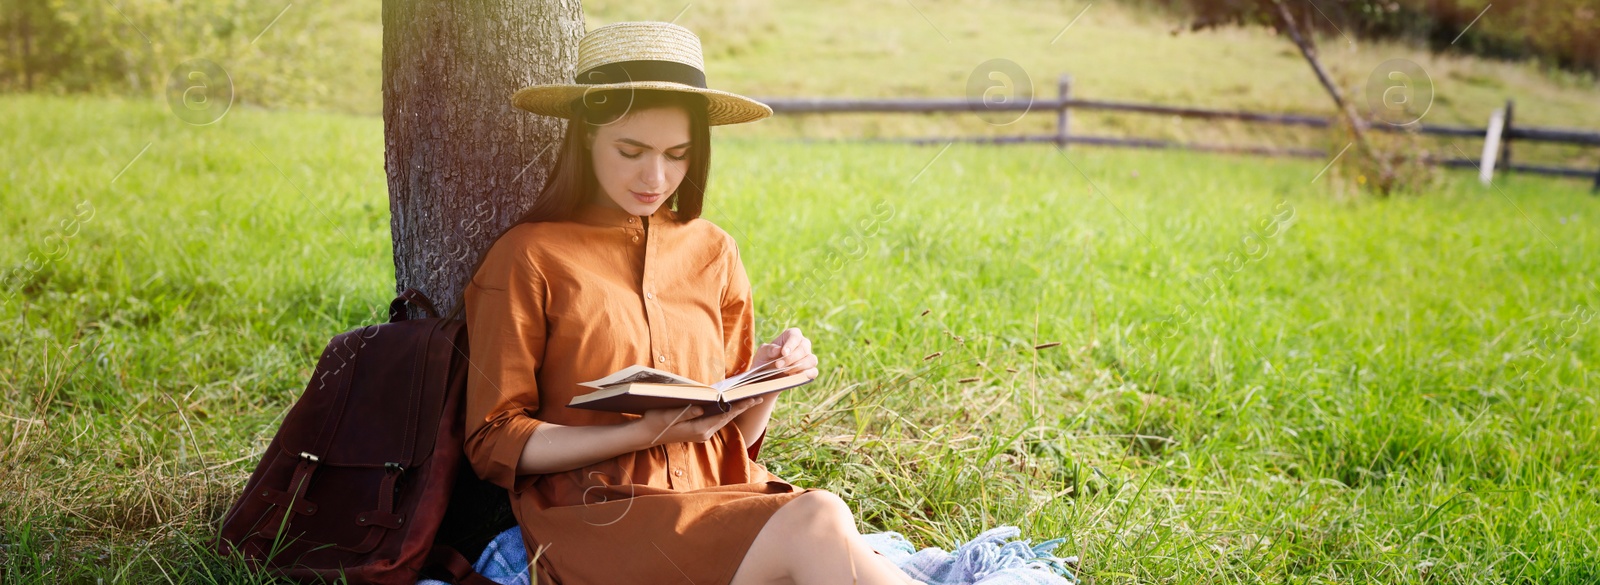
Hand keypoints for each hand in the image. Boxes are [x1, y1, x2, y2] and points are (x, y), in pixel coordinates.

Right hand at [633, 397, 764, 447]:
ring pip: (724, 420)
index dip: (739, 406)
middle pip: (728, 418)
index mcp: (699, 429)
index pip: (724, 416)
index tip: (752, 398)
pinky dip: (726, 412)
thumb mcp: (667, 414)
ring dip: (737, 410)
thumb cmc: (655, 421)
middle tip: (759, 397)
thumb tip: (702, 407)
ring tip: (750, 399)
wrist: (647, 434)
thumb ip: (685, 412)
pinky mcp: (700, 431)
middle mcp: (704, 433)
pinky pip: (717, 420)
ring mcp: (703, 434)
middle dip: (743, 407)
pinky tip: (732, 404)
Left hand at [752, 327, 818, 380]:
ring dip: (798, 366)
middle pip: (804, 348)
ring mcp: (808, 358)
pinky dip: (806, 375)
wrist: (765, 377)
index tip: (783, 353)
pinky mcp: (810, 371)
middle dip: (791, 358)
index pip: (795, 335)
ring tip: (785, 372)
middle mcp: (802, 345)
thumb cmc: (765, 361)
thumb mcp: (761, 354)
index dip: (791, 344)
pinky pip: (814, 372)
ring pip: (811, 359)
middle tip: (778, 365)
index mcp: (791, 336)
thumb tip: (777, 349)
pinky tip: (794, 377)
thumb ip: (767, 350)